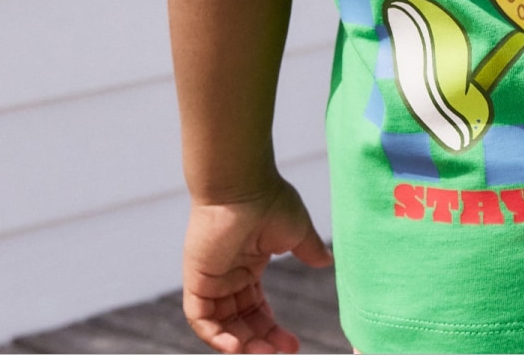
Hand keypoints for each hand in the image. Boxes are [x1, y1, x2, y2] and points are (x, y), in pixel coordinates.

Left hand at [182, 178, 332, 353]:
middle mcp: (228, 275)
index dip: (272, 328)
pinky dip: (215, 336)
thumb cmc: (270, 201)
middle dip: (260, 340)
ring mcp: (211, 279)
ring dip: (240, 344)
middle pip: (241, 321)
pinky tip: (236, 347)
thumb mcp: (297, 232)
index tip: (292, 345)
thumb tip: (327, 261)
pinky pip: (200, 318)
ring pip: (221, 325)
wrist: (243, 186)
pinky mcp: (196, 280)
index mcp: (249, 264)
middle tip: (280, 352)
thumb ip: (309, 249)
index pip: (257, 308)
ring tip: (262, 353)